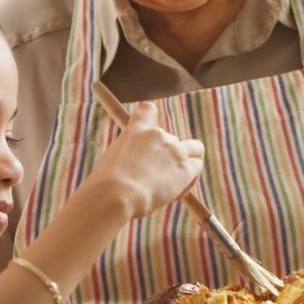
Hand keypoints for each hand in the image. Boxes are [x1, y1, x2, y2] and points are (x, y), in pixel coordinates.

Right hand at [90, 102, 204, 217]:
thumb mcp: (111, 160)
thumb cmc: (107, 184)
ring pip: (196, 149)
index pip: (148, 110)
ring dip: (188, 163)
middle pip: (173, 140)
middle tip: (157, 180)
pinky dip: (190, 181)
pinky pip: (197, 168)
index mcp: (136, 130)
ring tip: (173, 185)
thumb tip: (134, 168)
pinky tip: (175, 194)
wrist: (117, 194)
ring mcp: (174, 150)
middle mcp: (157, 135)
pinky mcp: (186, 167)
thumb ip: (128, 156)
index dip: (152, 120)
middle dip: (169, 158)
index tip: (151, 135)